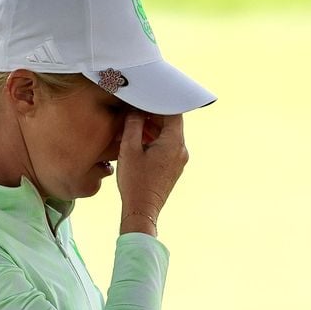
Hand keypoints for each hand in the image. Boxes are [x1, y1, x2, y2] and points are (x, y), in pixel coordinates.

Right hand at [117, 111, 187, 232]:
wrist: (142, 210)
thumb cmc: (135, 181)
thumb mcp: (129, 149)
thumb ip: (133, 125)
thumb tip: (136, 111)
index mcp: (174, 142)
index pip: (173, 111)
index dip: (158, 102)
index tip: (144, 99)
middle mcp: (181, 150)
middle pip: (172, 123)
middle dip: (153, 115)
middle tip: (135, 111)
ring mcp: (179, 160)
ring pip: (168, 135)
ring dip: (153, 128)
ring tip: (133, 127)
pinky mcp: (173, 167)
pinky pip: (167, 146)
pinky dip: (155, 140)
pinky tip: (139, 142)